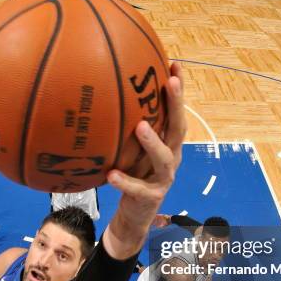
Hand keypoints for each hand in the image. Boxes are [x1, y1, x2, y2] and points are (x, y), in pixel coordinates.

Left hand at [106, 62, 185, 254]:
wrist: (132, 217)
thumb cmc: (130, 176)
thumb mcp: (129, 151)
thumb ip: (125, 129)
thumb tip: (102, 95)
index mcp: (167, 145)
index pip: (176, 113)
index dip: (178, 90)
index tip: (174, 62)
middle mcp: (171, 159)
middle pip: (179, 129)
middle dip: (176, 105)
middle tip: (169, 82)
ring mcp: (162, 180)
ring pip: (164, 160)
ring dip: (153, 142)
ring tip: (140, 127)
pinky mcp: (150, 198)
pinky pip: (137, 189)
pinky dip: (125, 181)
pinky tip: (111, 174)